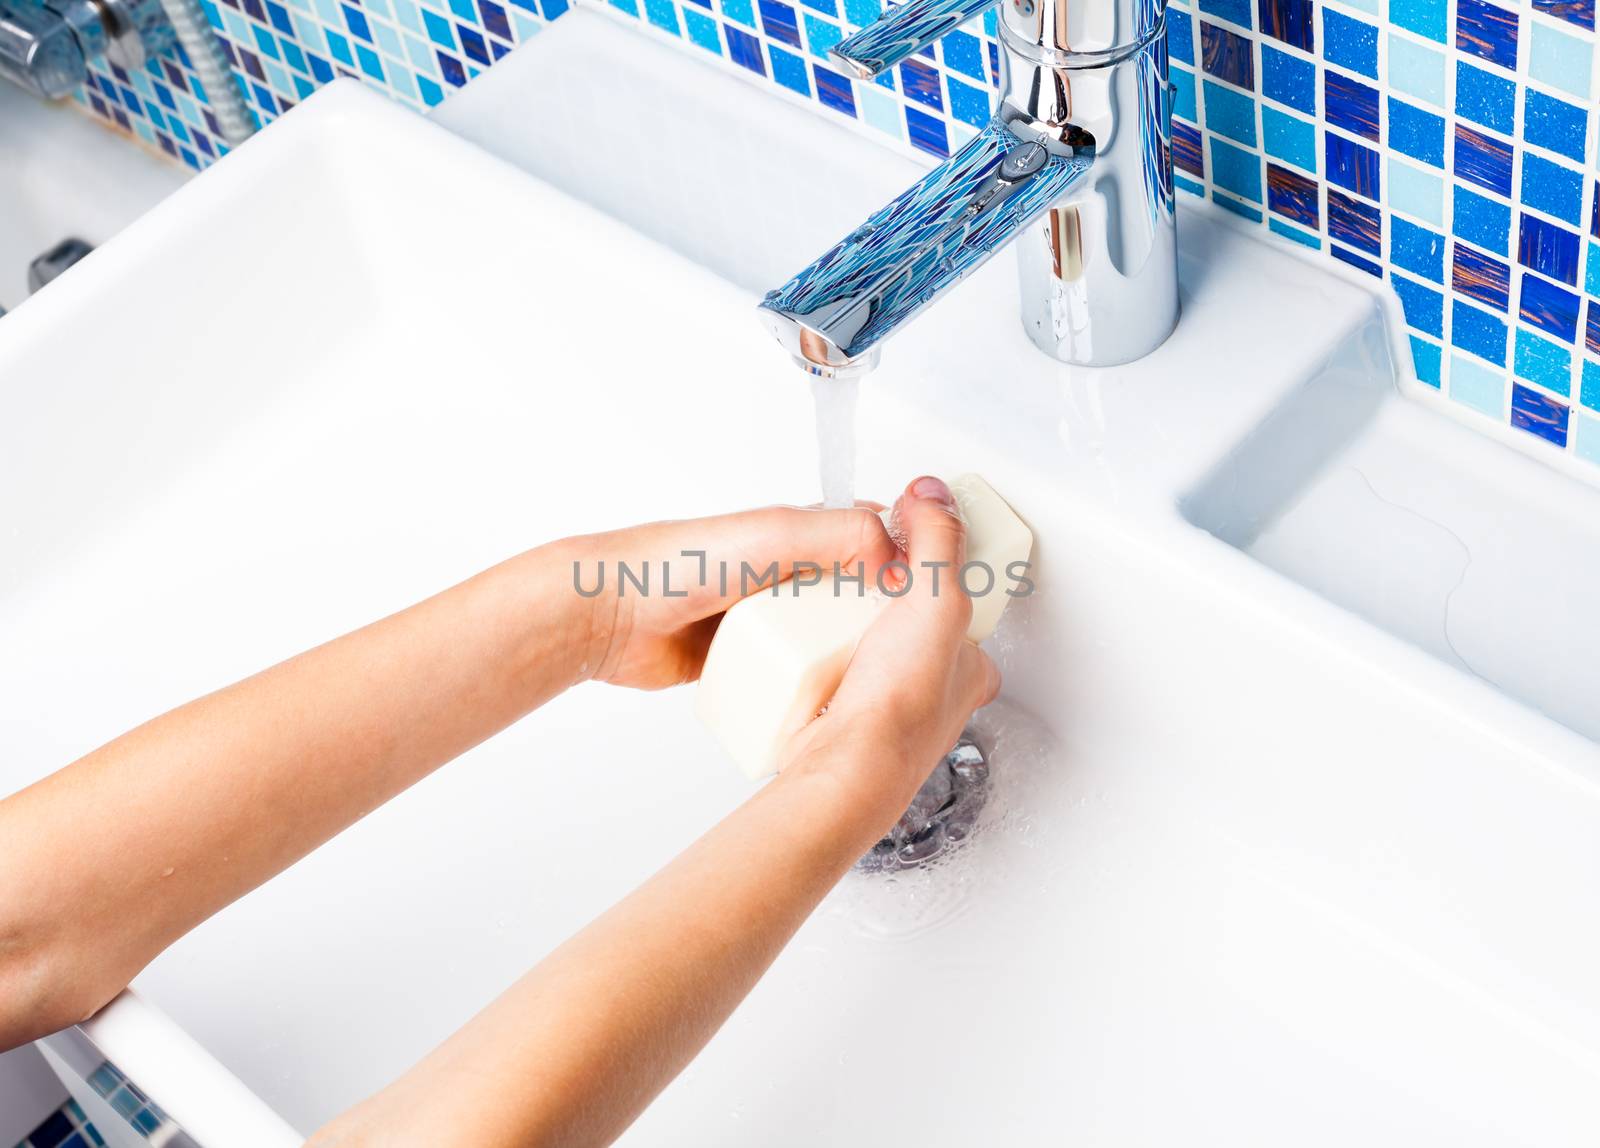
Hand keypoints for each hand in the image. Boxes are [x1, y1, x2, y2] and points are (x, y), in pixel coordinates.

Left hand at [573, 505, 897, 690]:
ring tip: (878, 685)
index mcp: (799, 534)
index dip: (909, 559)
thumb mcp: (773, 535)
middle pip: (856, 598)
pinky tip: (826, 702)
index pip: (873, 539)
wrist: (612, 615)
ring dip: (848, 658)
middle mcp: (786, 575)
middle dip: (885, 622)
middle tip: (915, 652)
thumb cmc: (677, 564)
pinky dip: (807, 685)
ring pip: (825, 640)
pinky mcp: (744, 657)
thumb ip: (839, 535)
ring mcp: (765, 619)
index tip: (943, 589)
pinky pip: (788, 673)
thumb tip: (899, 558)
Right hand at [777, 476, 1000, 821]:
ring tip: (822, 609)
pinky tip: (801, 646)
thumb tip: (932, 495)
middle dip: (880, 603)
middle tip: (855, 583)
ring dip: (842, 631)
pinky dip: (815, 659)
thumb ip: (939, 542)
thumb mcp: (937, 601)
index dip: (935, 573)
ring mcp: (886, 708)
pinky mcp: (844, 719)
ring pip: (867, 651)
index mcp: (970, 671)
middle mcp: (934, 694)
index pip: (961, 606)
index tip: (906, 549)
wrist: (846, 768)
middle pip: (908, 626)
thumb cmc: (901, 710)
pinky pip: (829, 674)